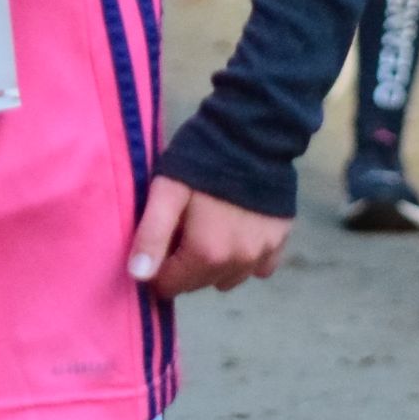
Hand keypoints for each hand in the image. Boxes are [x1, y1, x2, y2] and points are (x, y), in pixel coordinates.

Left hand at [125, 175, 292, 297]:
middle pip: (198, 284)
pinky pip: (257, 268)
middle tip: (180, 228)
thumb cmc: (202, 160)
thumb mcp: (167, 191)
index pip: (170, 286)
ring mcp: (263, 254)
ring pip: (227, 279)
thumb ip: (152, 235)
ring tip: (207, 229)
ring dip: (213, 265)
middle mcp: (238, 263)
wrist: (253, 133)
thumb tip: (138, 277)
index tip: (157, 240)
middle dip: (183, 266)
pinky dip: (244, 258)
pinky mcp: (280, 242)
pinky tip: (236, 232)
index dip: (157, 267)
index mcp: (207, 254)